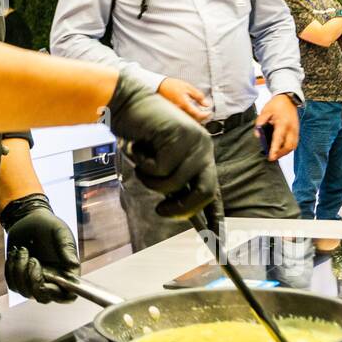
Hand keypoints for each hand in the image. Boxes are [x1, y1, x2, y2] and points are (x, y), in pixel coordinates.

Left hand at [1, 194, 78, 302]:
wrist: (28, 219)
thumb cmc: (48, 225)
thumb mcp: (60, 232)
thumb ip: (67, 248)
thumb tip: (73, 265)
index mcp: (65, 273)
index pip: (66, 296)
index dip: (56, 294)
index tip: (45, 282)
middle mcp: (51, 281)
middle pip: (43, 297)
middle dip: (34, 281)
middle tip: (33, 259)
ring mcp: (34, 281)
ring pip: (25, 292)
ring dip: (20, 271)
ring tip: (22, 250)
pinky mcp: (19, 278)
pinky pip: (13, 285)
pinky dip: (11, 270)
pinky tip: (15, 254)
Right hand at [106, 72, 216, 217]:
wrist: (126, 102)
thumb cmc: (140, 133)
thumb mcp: (159, 161)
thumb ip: (173, 180)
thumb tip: (182, 212)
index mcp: (202, 154)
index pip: (212, 190)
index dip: (214, 216)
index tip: (215, 239)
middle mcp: (203, 148)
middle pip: (204, 192)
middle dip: (181, 208)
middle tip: (161, 211)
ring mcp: (193, 141)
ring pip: (174, 184)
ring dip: (149, 179)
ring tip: (141, 162)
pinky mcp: (178, 137)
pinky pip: (159, 169)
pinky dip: (142, 164)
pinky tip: (139, 146)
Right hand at [157, 77, 210, 121]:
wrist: (159, 86)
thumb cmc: (172, 85)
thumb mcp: (188, 87)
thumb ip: (198, 96)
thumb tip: (207, 104)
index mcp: (184, 104)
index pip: (198, 115)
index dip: (205, 115)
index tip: (209, 112)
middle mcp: (180, 111)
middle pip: (193, 120)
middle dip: (202, 118)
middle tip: (206, 113)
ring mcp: (176, 113)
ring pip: (188, 120)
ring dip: (196, 118)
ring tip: (200, 113)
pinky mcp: (173, 114)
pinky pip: (183, 118)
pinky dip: (190, 117)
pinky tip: (192, 112)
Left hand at [257, 93, 299, 160]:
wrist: (288, 99)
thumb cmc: (276, 105)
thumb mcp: (265, 111)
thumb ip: (260, 122)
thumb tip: (257, 134)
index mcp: (283, 123)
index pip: (279, 139)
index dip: (275, 149)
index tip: (271, 157)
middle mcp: (292, 128)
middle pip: (289, 146)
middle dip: (280, 154)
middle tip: (271, 158)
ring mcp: (296, 130)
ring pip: (293, 146)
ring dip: (285, 152)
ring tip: (275, 155)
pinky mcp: (297, 131)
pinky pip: (294, 143)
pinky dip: (288, 149)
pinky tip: (281, 150)